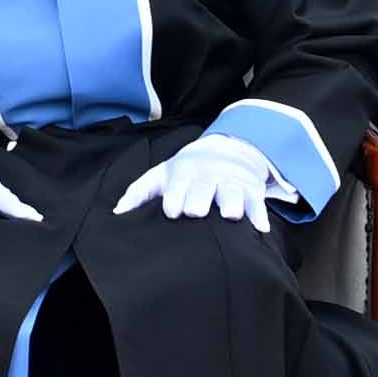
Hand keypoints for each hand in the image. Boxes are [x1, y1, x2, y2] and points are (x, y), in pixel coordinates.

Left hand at [108, 124, 291, 227]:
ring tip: (230, 215)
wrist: (227, 148)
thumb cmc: (188, 170)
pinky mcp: (252, 190)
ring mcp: (232, 183)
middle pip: (204, 189)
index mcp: (184, 173)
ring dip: (232, 204)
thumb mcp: (163, 174)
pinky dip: (259, 215)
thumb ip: (139, 192)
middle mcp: (209, 177)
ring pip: (233, 194)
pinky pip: (257, 204)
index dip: (174, 200)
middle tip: (196, 211)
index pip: (177, 188)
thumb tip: (118, 212)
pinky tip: (259, 228)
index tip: (172, 212)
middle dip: (200, 199)